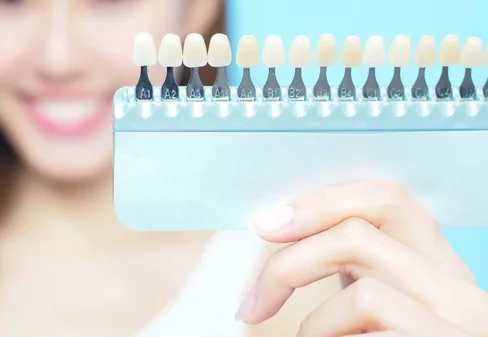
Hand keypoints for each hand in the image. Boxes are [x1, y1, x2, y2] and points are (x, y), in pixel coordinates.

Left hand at [236, 181, 487, 336]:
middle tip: (254, 303)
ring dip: (315, 325)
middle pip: (357, 237)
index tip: (266, 225)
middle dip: (290, 266)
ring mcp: (455, 322)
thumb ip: (357, 260)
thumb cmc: (392, 332)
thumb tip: (281, 226)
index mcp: (438, 260)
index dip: (320, 203)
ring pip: (363, 295)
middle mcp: (457, 286)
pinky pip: (367, 336)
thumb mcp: (386, 292)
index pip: (387, 197)